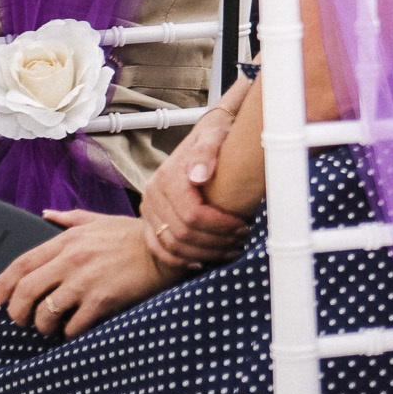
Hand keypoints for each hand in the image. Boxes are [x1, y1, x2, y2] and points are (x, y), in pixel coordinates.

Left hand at [0, 212, 182, 337]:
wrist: (168, 248)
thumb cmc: (135, 236)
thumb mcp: (100, 220)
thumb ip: (69, 218)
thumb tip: (45, 215)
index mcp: (68, 239)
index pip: (20, 264)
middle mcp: (71, 259)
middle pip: (24, 292)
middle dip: (16, 313)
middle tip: (22, 321)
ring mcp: (85, 280)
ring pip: (44, 314)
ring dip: (43, 326)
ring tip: (52, 327)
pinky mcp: (102, 299)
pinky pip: (72, 327)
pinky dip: (69, 334)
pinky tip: (76, 330)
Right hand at [140, 80, 253, 268]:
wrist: (208, 132)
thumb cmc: (217, 134)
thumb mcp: (215, 134)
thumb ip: (207, 152)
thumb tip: (199, 176)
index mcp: (167, 177)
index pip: (192, 215)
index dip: (220, 226)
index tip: (243, 227)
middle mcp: (152, 194)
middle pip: (182, 233)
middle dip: (215, 242)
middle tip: (241, 240)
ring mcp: (149, 209)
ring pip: (171, 245)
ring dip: (202, 253)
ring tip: (230, 250)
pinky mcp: (150, 219)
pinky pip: (158, 248)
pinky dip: (178, 259)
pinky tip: (202, 261)